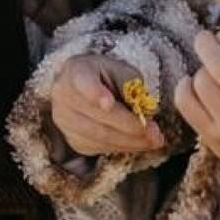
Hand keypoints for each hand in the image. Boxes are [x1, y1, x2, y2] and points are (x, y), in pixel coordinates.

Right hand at [49, 55, 164, 158]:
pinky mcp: (72, 139)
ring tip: (154, 141)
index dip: (95, 93)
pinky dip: (122, 147)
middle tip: (155, 134)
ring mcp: (64, 120)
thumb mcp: (122, 72)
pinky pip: (99, 148)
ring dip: (130, 142)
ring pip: (100, 137)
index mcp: (76, 71)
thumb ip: (131, 89)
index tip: (108, 103)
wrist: (85, 86)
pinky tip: (139, 143)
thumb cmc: (107, 76)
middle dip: (130, 127)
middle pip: (98, 116)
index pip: (83, 81)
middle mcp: (63, 96)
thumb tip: (145, 114)